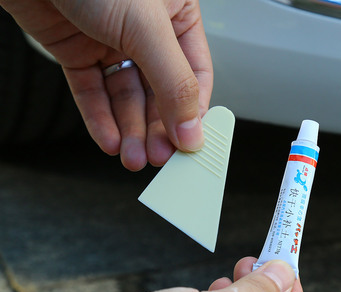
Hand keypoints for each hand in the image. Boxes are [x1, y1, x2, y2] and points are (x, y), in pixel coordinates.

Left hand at [1, 0, 212, 170]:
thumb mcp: (146, 27)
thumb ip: (173, 81)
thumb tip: (191, 129)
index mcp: (177, 17)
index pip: (195, 74)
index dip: (193, 111)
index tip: (190, 143)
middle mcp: (147, 34)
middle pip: (160, 93)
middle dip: (157, 128)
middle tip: (158, 156)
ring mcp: (111, 44)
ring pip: (127, 97)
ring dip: (130, 131)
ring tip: (133, 157)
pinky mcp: (78, 53)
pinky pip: (93, 93)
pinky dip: (100, 119)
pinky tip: (109, 140)